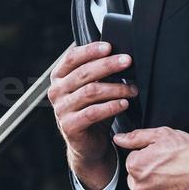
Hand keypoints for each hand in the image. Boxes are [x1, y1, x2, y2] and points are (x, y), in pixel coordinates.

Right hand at [48, 42, 138, 189]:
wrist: (88, 143)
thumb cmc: (92, 110)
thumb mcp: (94, 87)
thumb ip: (99, 72)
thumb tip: (120, 56)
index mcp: (59, 77)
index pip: (72, 57)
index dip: (90, 50)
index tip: (110, 46)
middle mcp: (56, 91)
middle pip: (83, 73)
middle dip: (108, 65)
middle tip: (127, 61)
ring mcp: (61, 109)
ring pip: (90, 92)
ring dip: (115, 88)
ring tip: (132, 88)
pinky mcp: (69, 126)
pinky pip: (93, 112)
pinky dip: (111, 106)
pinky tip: (124, 103)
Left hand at [112, 126, 188, 189]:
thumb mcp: (163, 135)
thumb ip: (136, 137)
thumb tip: (118, 139)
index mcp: (136, 165)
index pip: (130, 164)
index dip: (144, 161)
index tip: (158, 162)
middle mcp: (139, 186)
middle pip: (131, 186)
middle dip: (143, 182)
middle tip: (162, 178)